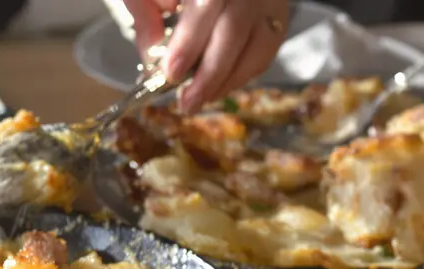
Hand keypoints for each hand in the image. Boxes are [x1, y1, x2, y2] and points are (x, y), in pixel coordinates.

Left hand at [122, 0, 289, 112]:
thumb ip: (146, 16)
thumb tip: (152, 61)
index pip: (206, 5)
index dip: (189, 42)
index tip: (172, 73)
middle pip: (234, 29)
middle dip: (209, 73)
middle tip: (187, 102)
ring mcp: (268, 0)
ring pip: (259, 43)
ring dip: (228, 80)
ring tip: (200, 101)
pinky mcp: (278, 15)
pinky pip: (267, 49)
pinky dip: (243, 74)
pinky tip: (218, 88)